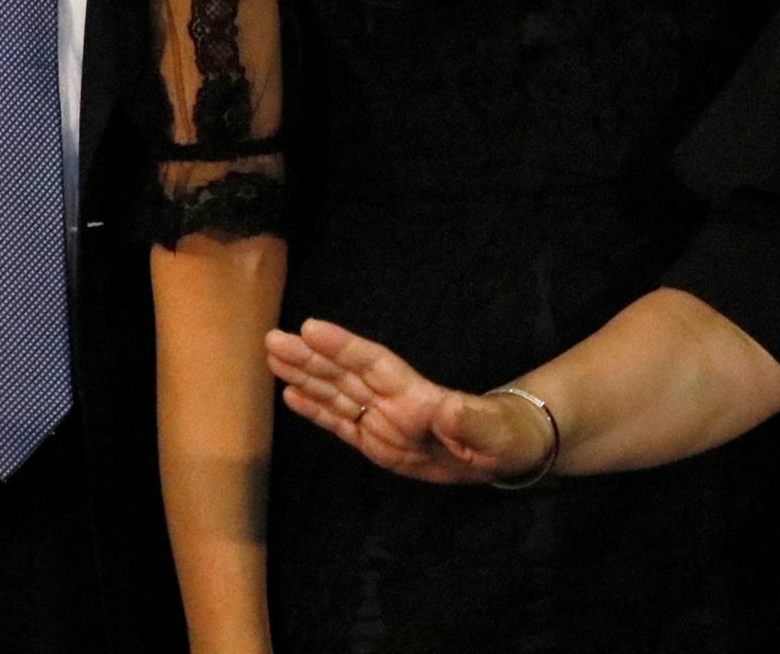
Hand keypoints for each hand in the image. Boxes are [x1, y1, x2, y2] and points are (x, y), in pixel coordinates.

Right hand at [264, 318, 546, 483]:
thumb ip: (471, 422)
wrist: (507, 451)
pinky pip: (341, 423)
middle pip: (346, 374)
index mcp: (419, 398)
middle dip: (310, 357)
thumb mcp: (497, 433)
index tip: (311, 328)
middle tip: (272, 337)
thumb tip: (447, 409)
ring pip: (337, 393)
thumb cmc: (507, 436)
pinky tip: (290, 393)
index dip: (343, 347)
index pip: (374, 364)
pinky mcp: (379, 443)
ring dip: (305, 375)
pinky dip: (315, 409)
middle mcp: (395, 403)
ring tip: (272, 354)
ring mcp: (384, 421)